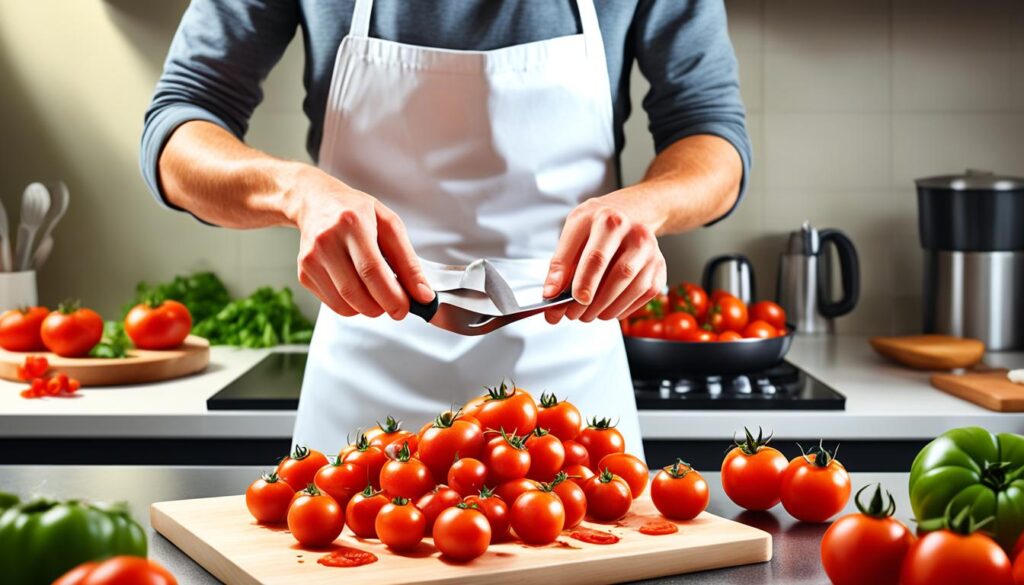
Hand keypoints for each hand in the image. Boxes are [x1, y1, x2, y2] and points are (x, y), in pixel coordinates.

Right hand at [290, 167, 433, 318]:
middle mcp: (326, 240)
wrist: (316, 202)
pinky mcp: (304, 273)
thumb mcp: (390, 225)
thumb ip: (408, 261)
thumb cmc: (356, 211)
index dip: (391, 296)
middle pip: (356, 292)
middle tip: (395, 304)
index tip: (406, 307)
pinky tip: (357, 287)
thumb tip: (421, 293)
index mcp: (351, 222)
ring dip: (368, 309)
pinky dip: (352, 305)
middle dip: (382, 307)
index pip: (372, 270)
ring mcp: (310, 258)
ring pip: (344, 304)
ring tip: (377, 294)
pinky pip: (333, 304)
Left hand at [543, 194, 665, 323]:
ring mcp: (651, 252)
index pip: (597, 257)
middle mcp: (636, 234)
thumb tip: (551, 292)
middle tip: (572, 313)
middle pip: (618, 274)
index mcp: (609, 221)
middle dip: (592, 301)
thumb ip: (561, 262)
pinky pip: (642, 296)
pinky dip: (621, 308)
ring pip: (632, 288)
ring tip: (586, 313)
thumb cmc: (597, 223)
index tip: (569, 300)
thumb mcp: (573, 230)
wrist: (630, 212)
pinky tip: (606, 307)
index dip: (582, 282)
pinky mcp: (659, 268)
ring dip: (606, 308)